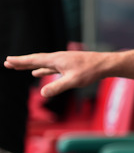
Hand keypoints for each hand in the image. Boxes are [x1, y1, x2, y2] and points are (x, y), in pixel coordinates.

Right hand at [4, 49, 133, 97]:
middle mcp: (57, 58)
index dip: (20, 61)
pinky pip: (50, 67)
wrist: (105, 64)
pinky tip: (38, 73)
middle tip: (7, 63)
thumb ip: (58, 87)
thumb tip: (43, 94)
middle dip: (21, 62)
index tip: (8, 60)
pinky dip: (42, 69)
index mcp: (56, 60)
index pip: (34, 60)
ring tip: (19, 67)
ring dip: (30, 65)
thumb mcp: (73, 81)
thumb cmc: (91, 71)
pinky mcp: (68, 65)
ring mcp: (63, 61)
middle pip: (35, 60)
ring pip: (42, 64)